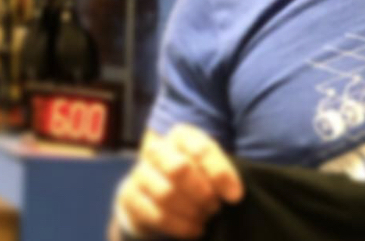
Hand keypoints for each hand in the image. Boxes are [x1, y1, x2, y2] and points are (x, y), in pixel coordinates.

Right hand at [114, 125, 243, 238]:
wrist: (158, 192)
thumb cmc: (194, 176)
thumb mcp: (210, 167)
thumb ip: (221, 174)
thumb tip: (234, 194)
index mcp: (181, 135)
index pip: (201, 149)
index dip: (220, 174)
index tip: (235, 196)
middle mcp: (156, 149)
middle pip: (179, 169)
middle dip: (202, 193)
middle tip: (215, 207)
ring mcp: (139, 172)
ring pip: (165, 194)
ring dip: (191, 211)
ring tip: (205, 217)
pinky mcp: (129, 196)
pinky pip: (154, 214)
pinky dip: (179, 226)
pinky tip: (194, 229)